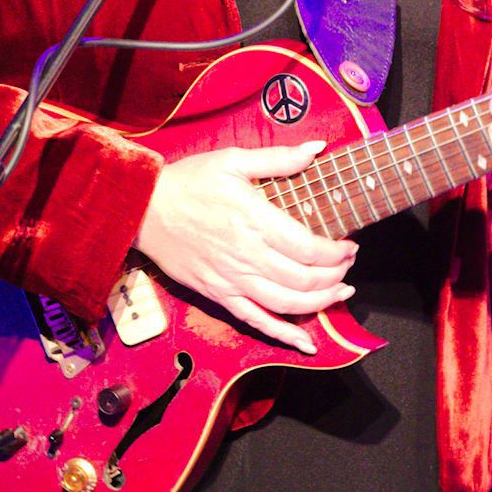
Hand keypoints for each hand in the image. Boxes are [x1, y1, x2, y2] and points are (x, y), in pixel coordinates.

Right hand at [133, 141, 356, 355]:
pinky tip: (306, 343)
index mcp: (255, 220)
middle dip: (335, 276)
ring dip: (321, 303)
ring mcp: (232, 280)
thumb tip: (317, 148)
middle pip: (304, 279)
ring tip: (340, 294)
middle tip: (348, 266)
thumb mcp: (232, 160)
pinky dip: (284, 335)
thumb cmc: (188, 182)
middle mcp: (247, 255)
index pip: (309, 248)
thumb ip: (278, 159)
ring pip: (287, 303)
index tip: (349, 246)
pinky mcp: (218, 295)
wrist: (143, 209)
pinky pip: (256, 321)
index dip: (337, 252)